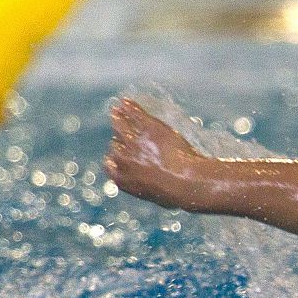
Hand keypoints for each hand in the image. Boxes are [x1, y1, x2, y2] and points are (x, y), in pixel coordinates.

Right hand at [104, 99, 224, 211]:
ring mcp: (134, 143)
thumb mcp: (157, 196)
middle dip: (120, 140)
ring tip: (117, 111)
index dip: (114, 160)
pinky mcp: (148, 129)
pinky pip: (134, 115)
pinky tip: (125, 101)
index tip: (116, 157)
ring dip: (118, 118)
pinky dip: (129, 108)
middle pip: (116, 146)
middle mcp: (123, 159)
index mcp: (123, 179)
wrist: (187, 182)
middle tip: (122, 133)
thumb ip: (146, 188)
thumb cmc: (177, 194)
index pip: (110, 166)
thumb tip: (149, 188)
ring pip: (120, 127)